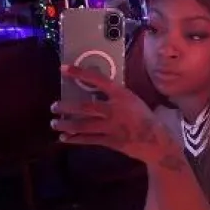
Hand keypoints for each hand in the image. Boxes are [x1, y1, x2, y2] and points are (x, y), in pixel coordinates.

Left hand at [51, 65, 179, 165]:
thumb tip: (96, 91)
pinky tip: (65, 139)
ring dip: (66, 124)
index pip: (98, 80)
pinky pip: (89, 140)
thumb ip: (116, 96)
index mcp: (122, 95)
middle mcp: (115, 109)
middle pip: (85, 107)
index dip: (80, 73)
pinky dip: (75, 139)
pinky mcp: (110, 141)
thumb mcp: (133, 100)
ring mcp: (112, 126)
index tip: (63, 68)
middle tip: (54, 107)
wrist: (156, 140)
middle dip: (66, 107)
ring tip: (54, 124)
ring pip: (83, 125)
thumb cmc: (145, 117)